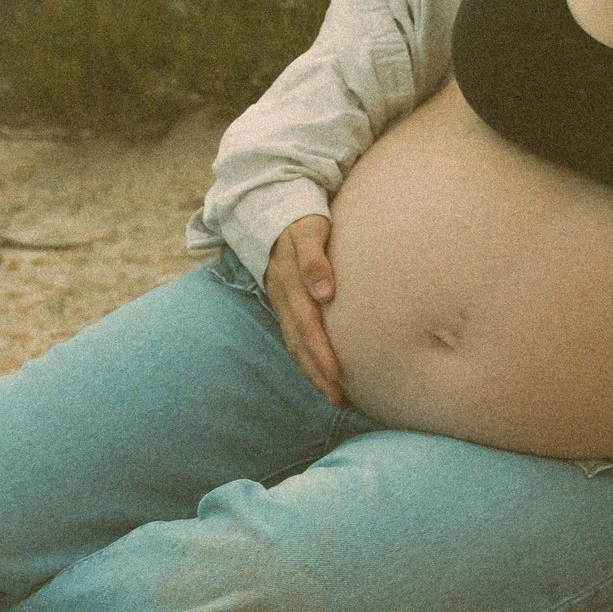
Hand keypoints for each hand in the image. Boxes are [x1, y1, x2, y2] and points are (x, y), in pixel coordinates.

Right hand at [265, 215, 343, 403]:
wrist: (274, 213)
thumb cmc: (302, 222)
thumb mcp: (309, 231)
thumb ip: (315, 259)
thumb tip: (324, 293)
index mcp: (289, 282)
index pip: (306, 323)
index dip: (320, 350)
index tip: (337, 373)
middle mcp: (282, 296)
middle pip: (298, 341)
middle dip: (317, 371)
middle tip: (338, 398)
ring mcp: (279, 302)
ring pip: (293, 344)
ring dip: (311, 371)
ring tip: (333, 396)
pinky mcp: (282, 305)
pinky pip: (292, 337)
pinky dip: (305, 359)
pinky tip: (320, 374)